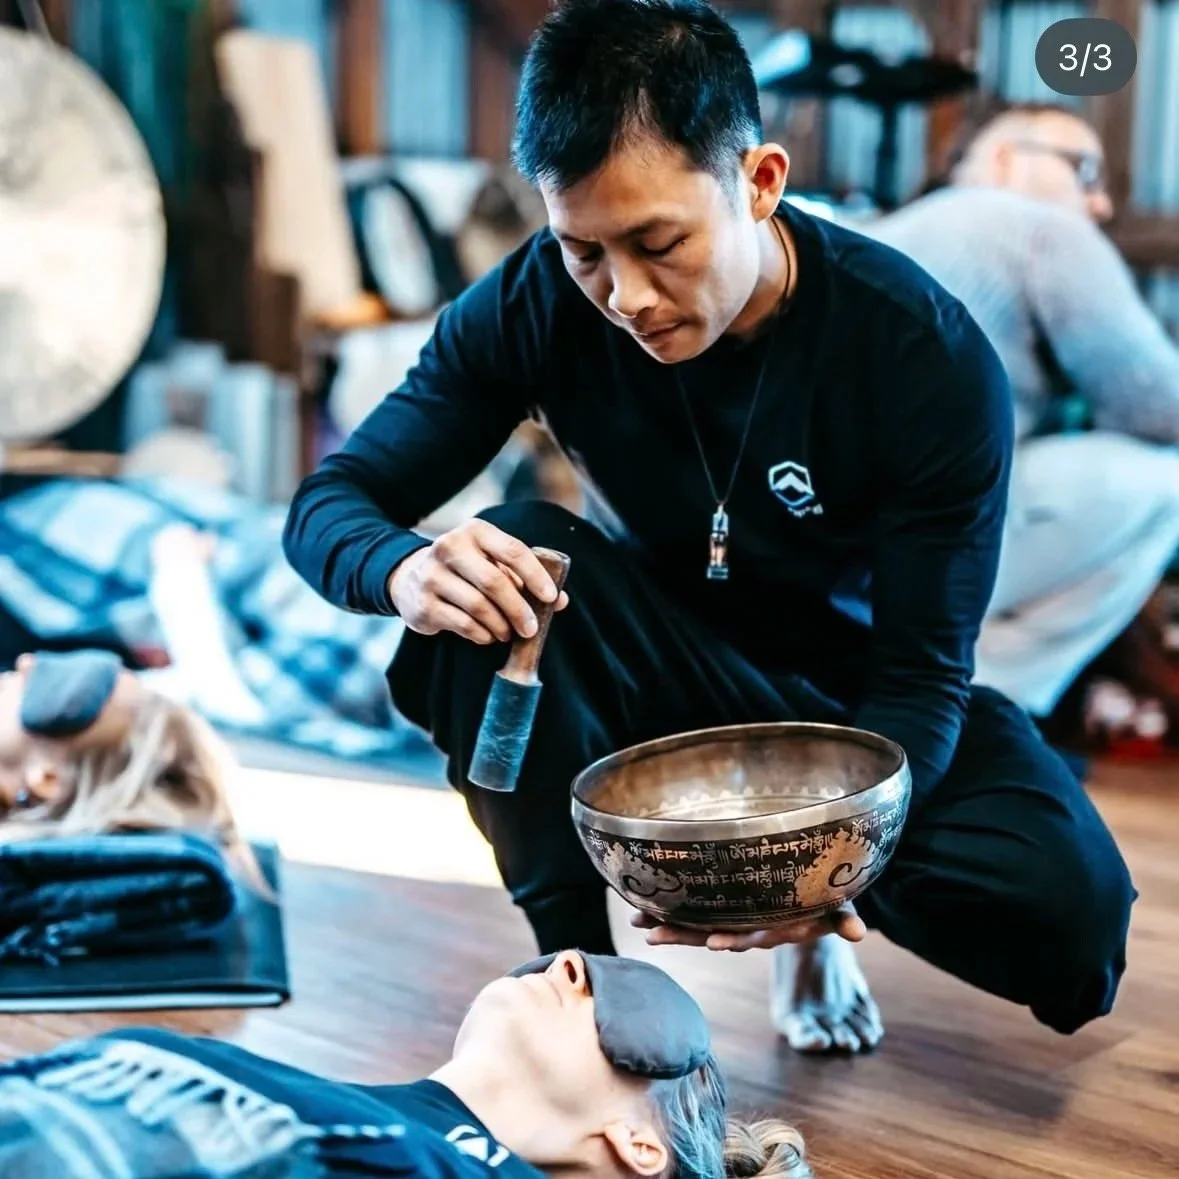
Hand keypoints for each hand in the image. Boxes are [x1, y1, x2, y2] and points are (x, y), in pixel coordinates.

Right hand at [387, 519, 568, 644]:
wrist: (409, 577)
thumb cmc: (466, 570)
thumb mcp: (491, 562)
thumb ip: (524, 577)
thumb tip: (560, 601)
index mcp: (474, 531)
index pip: (513, 550)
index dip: (536, 576)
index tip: (552, 598)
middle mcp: (449, 547)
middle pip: (494, 582)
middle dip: (519, 610)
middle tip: (532, 628)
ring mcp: (432, 576)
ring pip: (479, 607)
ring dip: (501, 626)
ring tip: (508, 632)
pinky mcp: (423, 604)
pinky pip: (463, 625)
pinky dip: (482, 634)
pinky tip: (488, 635)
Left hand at [631, 903, 865, 951]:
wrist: (808, 901)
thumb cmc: (823, 900)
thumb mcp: (835, 907)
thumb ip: (842, 918)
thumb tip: (859, 933)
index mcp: (773, 929)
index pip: (751, 937)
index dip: (734, 940)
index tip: (715, 943)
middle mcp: (747, 929)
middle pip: (712, 935)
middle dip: (683, 935)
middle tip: (653, 936)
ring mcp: (731, 921)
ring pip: (696, 927)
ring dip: (667, 927)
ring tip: (638, 926)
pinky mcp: (720, 910)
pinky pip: (691, 914)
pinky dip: (667, 913)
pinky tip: (640, 912)